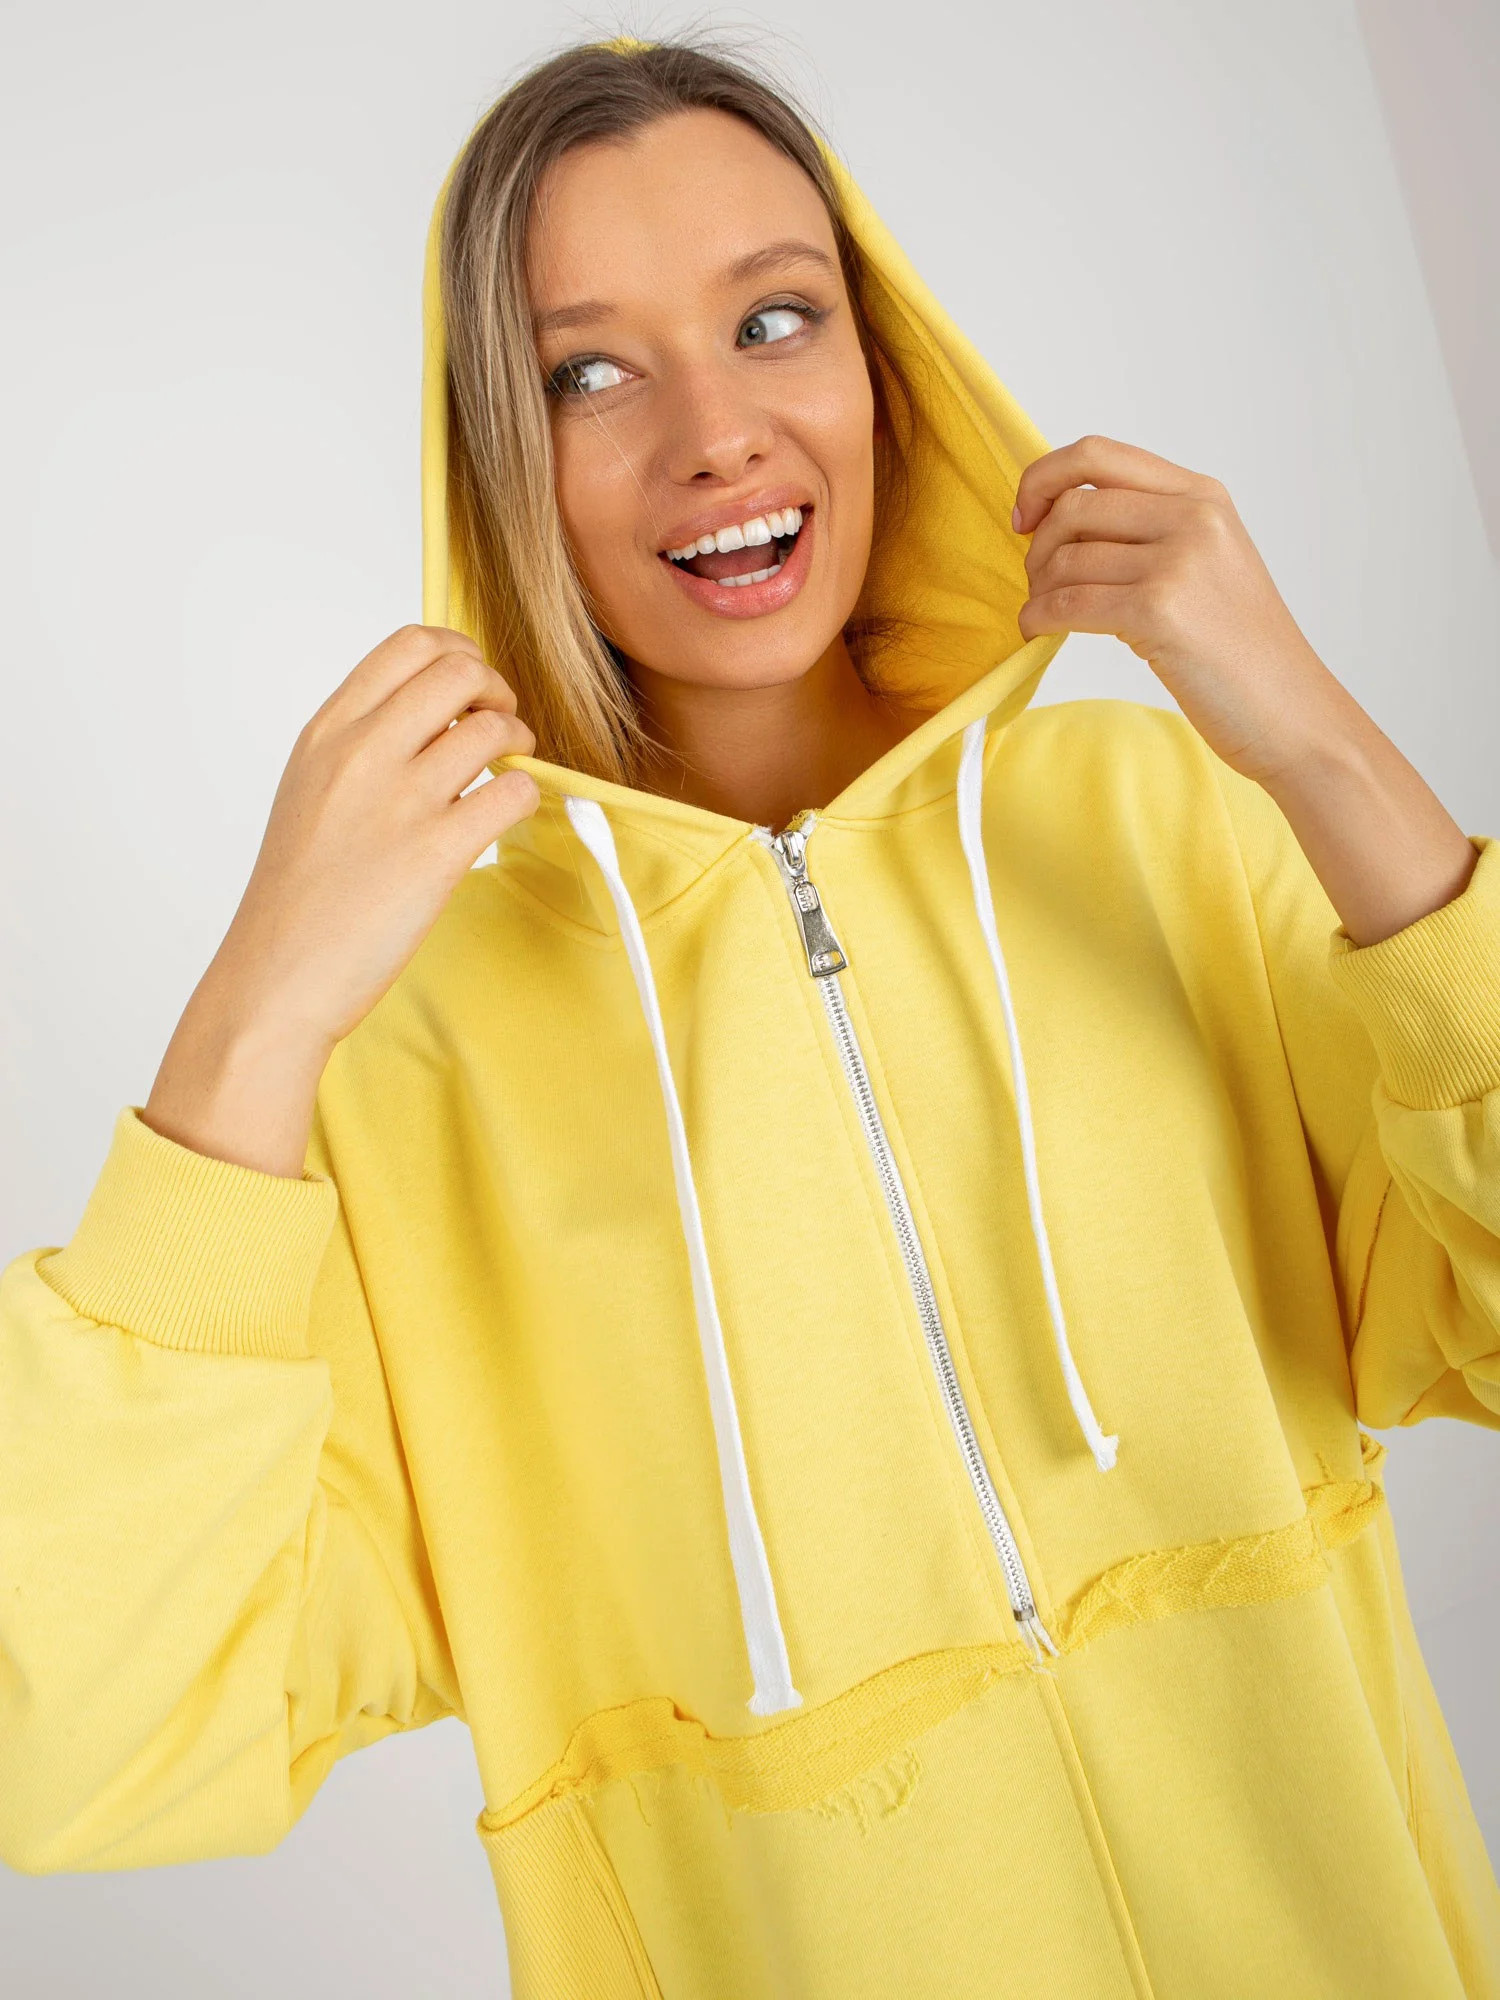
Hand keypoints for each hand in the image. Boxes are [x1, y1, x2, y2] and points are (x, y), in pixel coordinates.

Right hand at [144, 625, 538, 1174]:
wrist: (277, 976)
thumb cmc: (295, 896)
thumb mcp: (308, 792)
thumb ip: (359, 745)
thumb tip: (428, 716)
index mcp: (327, 733)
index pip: (408, 646)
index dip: (459, 654)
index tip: (472, 684)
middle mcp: (360, 754)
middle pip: (458, 671)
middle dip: (497, 691)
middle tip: (500, 726)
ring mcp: (399, 802)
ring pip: (494, 728)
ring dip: (519, 743)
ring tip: (508, 771)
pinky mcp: (436, 854)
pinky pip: (512, 794)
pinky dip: (524, 797)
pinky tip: (505, 816)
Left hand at [1013, 434, 1353, 785]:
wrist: (1290, 711)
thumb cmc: (1242, 650)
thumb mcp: (1208, 563)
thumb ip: (1151, 530)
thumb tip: (1063, 517)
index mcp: (1202, 496)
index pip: (1098, 455)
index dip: (1044, 478)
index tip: (1024, 516)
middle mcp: (1193, 517)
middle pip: (1073, 507)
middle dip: (1037, 548)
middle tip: (1038, 584)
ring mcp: (1178, 562)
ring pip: (1065, 558)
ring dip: (1038, 590)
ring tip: (1046, 615)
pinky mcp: (1159, 612)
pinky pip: (1067, 603)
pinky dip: (1038, 618)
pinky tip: (1038, 632)